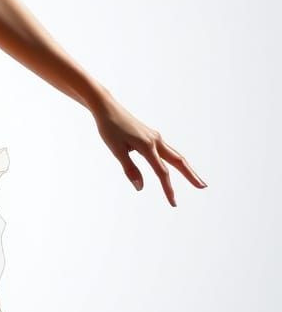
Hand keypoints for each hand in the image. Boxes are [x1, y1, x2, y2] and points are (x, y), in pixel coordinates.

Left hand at [91, 96, 206, 206]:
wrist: (107, 108)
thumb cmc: (109, 128)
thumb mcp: (116, 149)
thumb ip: (130, 168)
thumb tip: (141, 188)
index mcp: (147, 145)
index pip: (162, 172)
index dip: (168, 189)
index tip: (173, 203)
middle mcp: (155, 141)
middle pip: (178, 160)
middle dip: (191, 175)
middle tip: (204, 187)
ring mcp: (155, 137)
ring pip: (175, 155)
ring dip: (186, 168)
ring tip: (196, 180)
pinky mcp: (152, 135)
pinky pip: (167, 150)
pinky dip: (175, 160)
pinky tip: (175, 166)